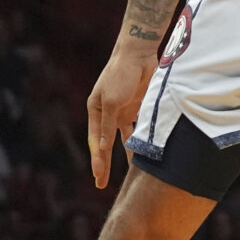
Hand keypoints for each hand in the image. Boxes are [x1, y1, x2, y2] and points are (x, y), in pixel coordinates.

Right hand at [84, 42, 155, 188]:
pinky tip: (145, 154)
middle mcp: (108, 113)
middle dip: (105, 163)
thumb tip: (102, 147)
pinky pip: (139, 129)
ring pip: (124, 139)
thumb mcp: (111, 100)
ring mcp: (123, 111)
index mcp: (96, 111)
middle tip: (101, 184)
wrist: (139, 54)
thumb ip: (107, 124)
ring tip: (131, 174)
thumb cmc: (120, 74)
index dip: (97, 160)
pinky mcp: (138, 108)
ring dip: (127, 155)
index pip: (95, 141)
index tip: (98, 177)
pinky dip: (141, 140)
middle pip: (105, 144)